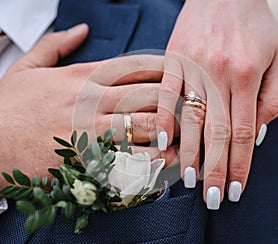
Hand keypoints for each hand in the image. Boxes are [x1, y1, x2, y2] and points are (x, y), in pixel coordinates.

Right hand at [0, 26, 177, 188]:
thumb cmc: (9, 108)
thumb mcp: (28, 67)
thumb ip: (56, 44)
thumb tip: (79, 29)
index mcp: (85, 76)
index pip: (141, 65)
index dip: (169, 68)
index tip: (182, 75)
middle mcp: (94, 101)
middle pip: (155, 94)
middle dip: (179, 100)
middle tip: (191, 108)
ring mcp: (95, 132)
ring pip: (152, 126)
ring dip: (175, 131)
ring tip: (186, 136)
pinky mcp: (91, 163)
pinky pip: (138, 161)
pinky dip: (158, 161)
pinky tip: (165, 160)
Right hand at [156, 0, 277, 207]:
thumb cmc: (254, 26)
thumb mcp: (277, 59)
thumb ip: (269, 100)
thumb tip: (254, 135)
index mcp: (247, 76)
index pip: (242, 132)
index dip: (240, 164)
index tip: (236, 189)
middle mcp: (219, 75)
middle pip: (216, 133)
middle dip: (215, 170)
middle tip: (212, 198)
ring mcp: (193, 67)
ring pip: (190, 118)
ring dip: (189, 152)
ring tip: (189, 180)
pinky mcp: (173, 59)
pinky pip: (166, 92)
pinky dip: (165, 118)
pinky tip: (164, 142)